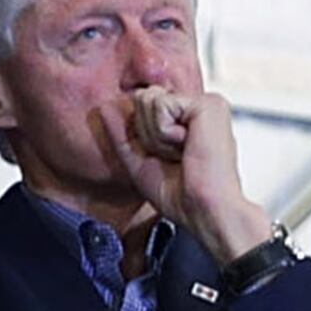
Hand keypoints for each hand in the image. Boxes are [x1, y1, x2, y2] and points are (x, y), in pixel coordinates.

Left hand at [114, 85, 274, 262]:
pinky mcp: (206, 103)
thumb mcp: (140, 163)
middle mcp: (198, 107)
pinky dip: (165, 133)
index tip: (170, 160)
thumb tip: (104, 107)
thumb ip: (121, 134)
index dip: (142, 136)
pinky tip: (188, 147)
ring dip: (157, 137)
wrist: (205, 210)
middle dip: (147, 135)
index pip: (143, 107)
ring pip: (148, 100)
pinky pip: (160, 106)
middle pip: (142, 99)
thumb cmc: (182, 196)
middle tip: (176, 157)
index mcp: (187, 120)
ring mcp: (205, 102)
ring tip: (182, 154)